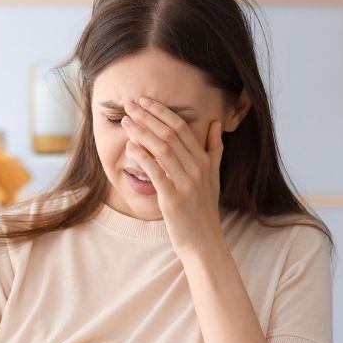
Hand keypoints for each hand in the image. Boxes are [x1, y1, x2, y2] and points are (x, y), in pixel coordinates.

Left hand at [121, 97, 224, 257]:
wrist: (203, 241)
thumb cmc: (204, 209)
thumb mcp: (214, 177)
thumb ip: (214, 149)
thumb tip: (216, 123)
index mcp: (205, 161)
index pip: (181, 128)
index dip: (162, 112)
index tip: (145, 101)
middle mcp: (197, 169)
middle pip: (169, 134)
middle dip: (147, 116)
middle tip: (130, 104)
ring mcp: (186, 184)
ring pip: (162, 149)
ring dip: (142, 132)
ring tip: (126, 121)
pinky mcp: (173, 199)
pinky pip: (156, 172)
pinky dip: (142, 157)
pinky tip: (130, 146)